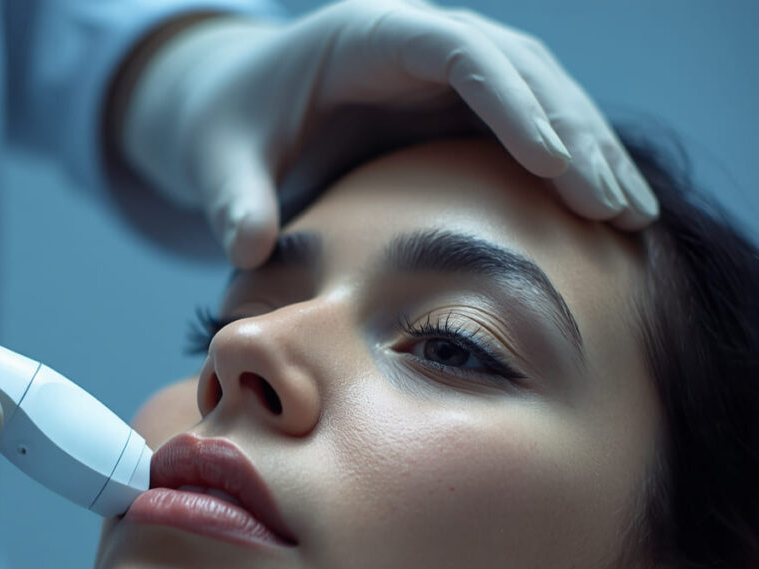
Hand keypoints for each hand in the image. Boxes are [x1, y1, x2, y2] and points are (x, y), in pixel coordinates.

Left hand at [120, 0, 659, 267]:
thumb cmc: (230, 127)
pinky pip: (527, 126)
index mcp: (369, 36)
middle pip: (521, 71)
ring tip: (631, 217)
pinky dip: (567, 165)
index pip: (460, 54)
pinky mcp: (457, 109)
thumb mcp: (219, 159)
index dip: (513, 105)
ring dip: (589, 153)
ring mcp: (447, 73)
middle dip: (573, 136)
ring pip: (542, 96)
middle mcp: (422, 42)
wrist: (240, 111)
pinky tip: (603, 212)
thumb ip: (232, 198)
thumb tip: (247, 251)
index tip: (555, 166)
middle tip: (615, 209)